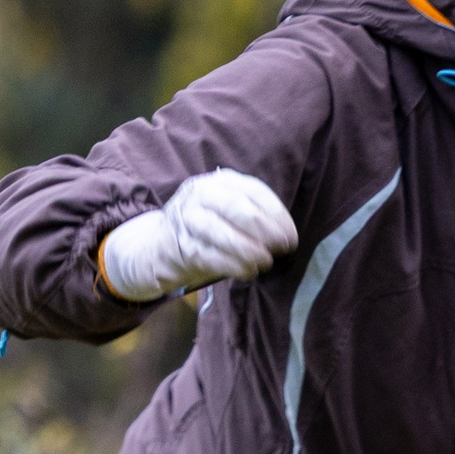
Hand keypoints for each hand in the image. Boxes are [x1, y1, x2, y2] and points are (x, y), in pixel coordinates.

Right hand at [100, 170, 298, 301]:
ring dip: (249, 250)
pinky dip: (233, 265)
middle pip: (238, 209)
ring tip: (265, 262)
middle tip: (281, 249)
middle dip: (266, 231)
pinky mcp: (180, 244)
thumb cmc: (211, 228)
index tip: (291, 238)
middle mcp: (201, 194)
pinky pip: (210, 255)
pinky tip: (248, 272)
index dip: (277, 215)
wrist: (164, 243)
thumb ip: (255, 215)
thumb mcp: (232, 210)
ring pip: (221, 232)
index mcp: (221, 181)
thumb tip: (286, 237)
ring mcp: (187, 218)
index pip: (254, 192)